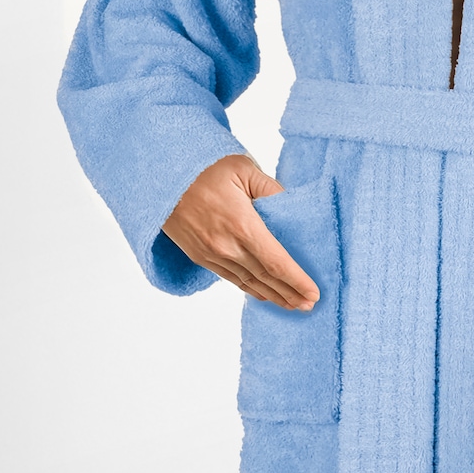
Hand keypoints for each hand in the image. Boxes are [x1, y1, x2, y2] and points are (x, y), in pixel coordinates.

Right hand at [161, 155, 318, 309]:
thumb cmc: (203, 168)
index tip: (314, 293)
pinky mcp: (200, 256)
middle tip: (309, 305)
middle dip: (290, 293)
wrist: (160, 176)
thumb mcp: (244, 169)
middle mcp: (226, 246)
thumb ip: (272, 191)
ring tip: (292, 305)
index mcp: (242, 225)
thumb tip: (293, 210)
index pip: (276, 262)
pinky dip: (250, 289)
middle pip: (265, 278)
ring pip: (248, 283)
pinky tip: (262, 294)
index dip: (297, 280)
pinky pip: (230, 279)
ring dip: (272, 296)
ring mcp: (211, 254)